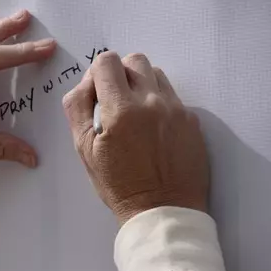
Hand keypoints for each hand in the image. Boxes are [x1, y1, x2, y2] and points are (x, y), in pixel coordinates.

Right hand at [62, 52, 208, 224]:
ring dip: (141, 85)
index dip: (96, 74)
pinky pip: (173, 96)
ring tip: (134, 113)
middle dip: (119, 74)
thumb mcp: (85, 150)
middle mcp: (152, 102)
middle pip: (134, 60)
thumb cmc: (119, 185)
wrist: (163, 211)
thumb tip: (84, 84)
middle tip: (113, 101)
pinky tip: (152, 129)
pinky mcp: (192, 120)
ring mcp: (176, 110)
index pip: (107, 62)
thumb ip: (78, 109)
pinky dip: (158, 103)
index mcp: (121, 110)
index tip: (96, 94)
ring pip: (156, 74)